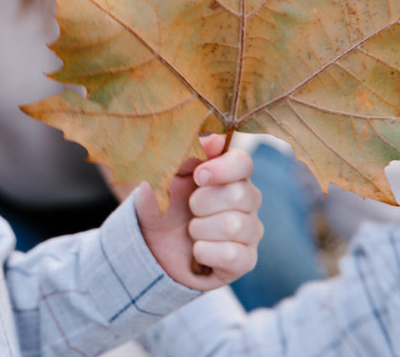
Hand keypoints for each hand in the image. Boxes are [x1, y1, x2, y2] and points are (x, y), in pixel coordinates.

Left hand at [135, 134, 262, 290]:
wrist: (150, 242)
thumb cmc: (161, 202)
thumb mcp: (164, 174)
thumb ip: (188, 154)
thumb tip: (217, 140)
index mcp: (229, 174)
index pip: (243, 163)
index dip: (222, 169)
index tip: (198, 176)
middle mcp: (247, 200)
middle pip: (241, 195)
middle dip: (203, 202)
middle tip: (189, 207)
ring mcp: (249, 231)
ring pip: (236, 226)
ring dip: (200, 229)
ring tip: (190, 230)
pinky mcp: (244, 260)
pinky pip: (232, 255)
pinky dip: (204, 251)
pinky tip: (196, 250)